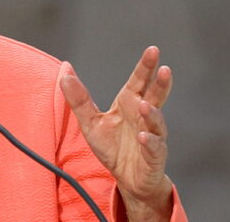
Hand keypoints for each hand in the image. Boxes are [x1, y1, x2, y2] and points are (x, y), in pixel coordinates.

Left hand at [60, 47, 173, 220]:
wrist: (126, 179)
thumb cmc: (113, 147)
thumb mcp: (90, 121)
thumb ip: (78, 98)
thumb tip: (65, 70)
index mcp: (129, 104)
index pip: (139, 81)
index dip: (146, 67)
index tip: (153, 50)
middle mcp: (143, 116)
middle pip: (155, 96)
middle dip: (160, 83)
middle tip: (164, 68)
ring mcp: (151, 135)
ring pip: (156, 121)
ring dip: (152, 113)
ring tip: (145, 104)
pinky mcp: (154, 156)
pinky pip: (154, 147)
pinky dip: (150, 141)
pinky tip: (143, 136)